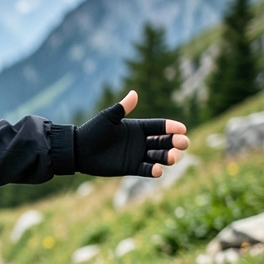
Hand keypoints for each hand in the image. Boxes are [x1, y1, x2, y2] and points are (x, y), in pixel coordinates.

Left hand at [74, 91, 189, 178]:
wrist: (79, 150)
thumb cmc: (93, 131)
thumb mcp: (108, 117)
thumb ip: (122, 108)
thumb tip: (134, 93)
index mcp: (138, 127)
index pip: (159, 127)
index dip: (171, 127)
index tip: (182, 129)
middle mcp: (141, 141)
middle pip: (164, 142)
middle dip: (175, 143)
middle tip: (183, 143)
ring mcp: (137, 155)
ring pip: (159, 156)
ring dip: (168, 156)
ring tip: (173, 157)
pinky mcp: (131, 168)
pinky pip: (146, 170)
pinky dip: (153, 170)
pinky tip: (157, 170)